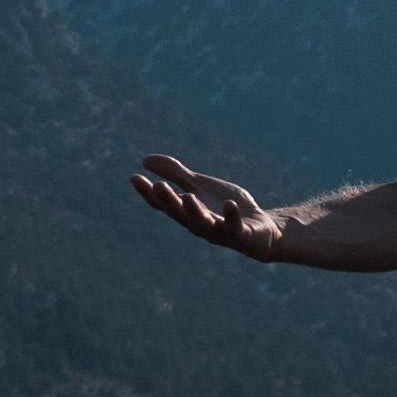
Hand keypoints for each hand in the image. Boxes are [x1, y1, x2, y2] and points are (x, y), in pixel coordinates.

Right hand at [132, 154, 290, 262]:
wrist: (261, 230)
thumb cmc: (227, 209)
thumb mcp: (200, 187)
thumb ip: (176, 175)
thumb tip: (145, 160)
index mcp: (187, 213)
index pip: (164, 204)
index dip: (149, 193)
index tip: (135, 177)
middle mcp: (200, 225)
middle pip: (181, 214)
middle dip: (169, 201)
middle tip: (158, 185)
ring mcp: (221, 232)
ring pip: (204, 224)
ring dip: (195, 211)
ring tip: (188, 196)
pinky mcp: (243, 236)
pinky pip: (236, 229)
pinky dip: (232, 217)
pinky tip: (228, 204)